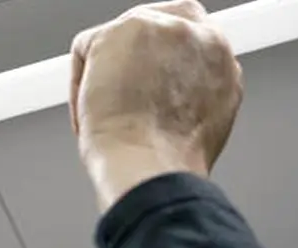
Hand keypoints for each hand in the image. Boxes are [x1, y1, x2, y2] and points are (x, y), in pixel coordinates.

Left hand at [69, 1, 243, 210]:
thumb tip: (163, 97)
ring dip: (105, 81)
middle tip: (113, 103)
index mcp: (219, 58)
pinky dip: (79, 87)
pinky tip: (88, 117)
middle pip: (152, 29)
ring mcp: (163, 28)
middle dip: (129, 61)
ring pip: (116, 42)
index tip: (139, 95)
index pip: (184, 43)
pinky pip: (84, 49)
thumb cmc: (166, 163)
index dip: (154, 69)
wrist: (152, 169)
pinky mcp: (125, 30)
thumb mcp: (200, 122)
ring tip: (105, 120)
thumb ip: (190, 94)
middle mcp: (198, 35)